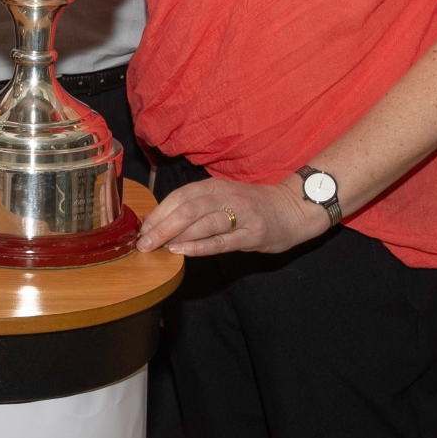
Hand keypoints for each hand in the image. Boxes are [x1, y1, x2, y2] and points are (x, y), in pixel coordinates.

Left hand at [135, 175, 329, 257]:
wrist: (293, 209)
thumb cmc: (252, 206)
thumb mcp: (222, 198)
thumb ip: (195, 206)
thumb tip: (159, 220)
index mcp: (214, 186)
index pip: (179, 196)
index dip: (158, 212)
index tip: (142, 229)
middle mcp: (225, 196)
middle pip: (187, 209)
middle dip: (161, 226)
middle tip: (143, 243)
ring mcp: (241, 214)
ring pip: (202, 223)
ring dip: (176, 235)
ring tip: (157, 247)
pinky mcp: (253, 234)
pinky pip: (222, 241)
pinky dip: (199, 246)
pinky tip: (182, 251)